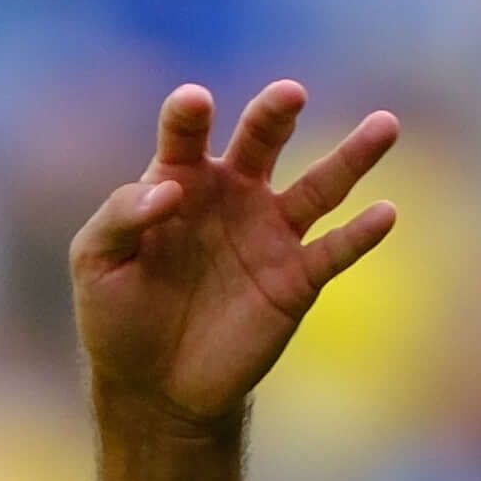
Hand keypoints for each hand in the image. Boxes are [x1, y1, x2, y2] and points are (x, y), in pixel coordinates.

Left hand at [69, 81, 400, 432]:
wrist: (153, 386)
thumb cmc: (117, 315)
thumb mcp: (96, 263)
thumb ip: (121, 216)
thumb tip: (170, 190)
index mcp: (178, 180)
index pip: (186, 134)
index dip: (189, 114)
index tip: (194, 103)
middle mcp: (233, 196)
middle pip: (261, 141)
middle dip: (274, 115)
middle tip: (289, 93)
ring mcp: (270, 234)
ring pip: (320, 186)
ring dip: (353, 156)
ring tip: (384, 124)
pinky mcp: (297, 279)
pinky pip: (335, 251)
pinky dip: (361, 234)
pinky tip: (384, 213)